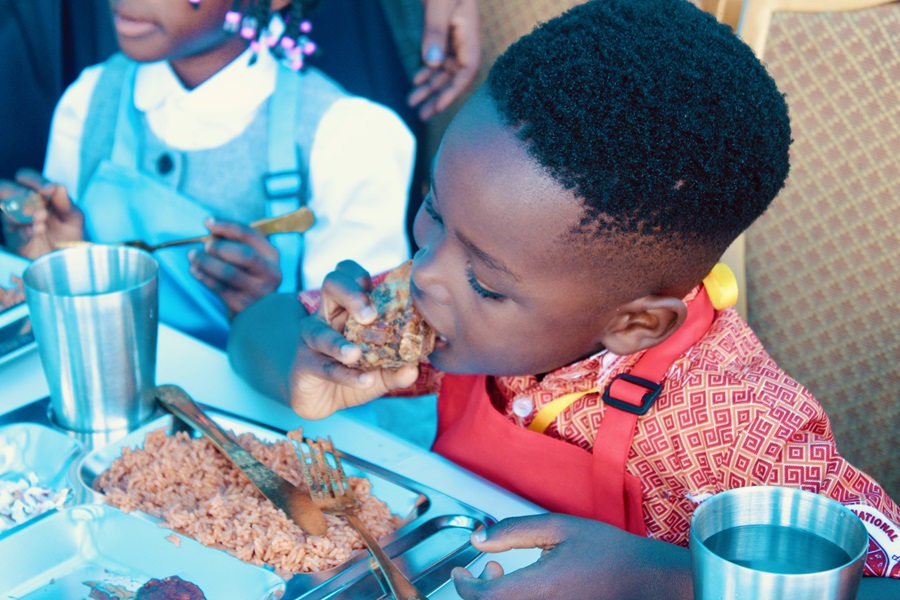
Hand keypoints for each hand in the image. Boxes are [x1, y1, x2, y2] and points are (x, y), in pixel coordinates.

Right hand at [0, 169, 83, 258]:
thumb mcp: (74, 217)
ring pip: (7, 209)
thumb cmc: (69, 235)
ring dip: (24, 211)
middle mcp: (22, 205)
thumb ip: (66, 202)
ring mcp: (16, 222)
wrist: (68, 259)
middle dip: (21, 192)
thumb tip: (58, 186)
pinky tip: (38, 230)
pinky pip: (15, 232)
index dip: (34, 180)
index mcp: (37, 195)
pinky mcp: (15, 239)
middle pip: (7, 189)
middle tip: (37, 199)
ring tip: (42, 216)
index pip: (26, 177)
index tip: (48, 189)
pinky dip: (26, 230)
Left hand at [188, 218, 281, 314]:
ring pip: (229, 273)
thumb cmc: (249, 277)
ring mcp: (258, 291)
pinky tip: (195, 270)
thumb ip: (235, 241)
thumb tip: (210, 225)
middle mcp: (270, 273)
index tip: (208, 222)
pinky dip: (204, 277)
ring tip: (192, 255)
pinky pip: (220, 288)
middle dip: (220, 247)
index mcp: (272, 255)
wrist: (257, 312)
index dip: (227, 226)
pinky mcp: (243, 305)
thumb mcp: (251, 258)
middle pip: (244, 255)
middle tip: (205, 246)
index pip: (250, 235)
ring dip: (206, 262)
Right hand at [289, 260, 418, 418]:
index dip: (360, 275)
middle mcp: (327, 316)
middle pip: (331, 284)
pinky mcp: (304, 364)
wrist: (323, 401)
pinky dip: (345, 375)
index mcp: (347, 307)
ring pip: (318, 331)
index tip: (382, 291)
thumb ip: (397, 368)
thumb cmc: (353, 372)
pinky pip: (323, 367)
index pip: (347, 273)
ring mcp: (312, 338)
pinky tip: (364, 381)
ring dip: (339, 343)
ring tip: (356, 354)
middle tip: (370, 315)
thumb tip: (414, 368)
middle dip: (351, 294)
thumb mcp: (381, 370)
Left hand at [408, 0, 481, 119]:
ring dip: (429, 87)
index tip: (438, 106)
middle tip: (421, 116)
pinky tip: (416, 79)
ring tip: (412, 102)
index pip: (467, 71)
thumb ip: (435, 32)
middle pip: (454, 76)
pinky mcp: (443, 33)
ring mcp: (455, 37)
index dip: (454, 91)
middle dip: (438, 96)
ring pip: (444, 70)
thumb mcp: (438, 4)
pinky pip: (438, 59)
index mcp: (469, 34)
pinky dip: (427, 70)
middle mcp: (464, 40)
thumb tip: (432, 64)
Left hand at [451, 514, 692, 599]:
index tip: (459, 570)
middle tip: (485, 566)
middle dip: (478, 591)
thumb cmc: (611, 552)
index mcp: (540, 588)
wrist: (650, 579)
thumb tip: (479, 538)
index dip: (464, 586)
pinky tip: (524, 584)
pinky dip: (515, 599)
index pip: (484, 599)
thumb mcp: (559, 527)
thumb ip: (514, 531)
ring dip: (496, 596)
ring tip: (501, 572)